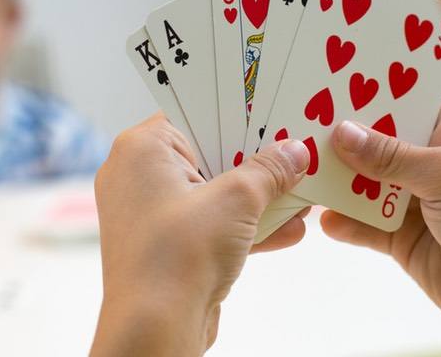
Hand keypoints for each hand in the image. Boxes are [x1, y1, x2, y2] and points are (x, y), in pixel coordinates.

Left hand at [92, 113, 311, 355]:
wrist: (155, 330)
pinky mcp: (167, 245)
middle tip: (295, 148)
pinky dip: (244, 226)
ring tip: (302, 190)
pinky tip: (290, 229)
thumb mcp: (237, 201)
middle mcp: (139, 176)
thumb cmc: (177, 256)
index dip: (237, 113)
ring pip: (214, 192)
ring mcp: (152, 213)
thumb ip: (269, 170)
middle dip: (255, 159)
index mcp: (141, 149)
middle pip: (208, 152)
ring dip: (258, 196)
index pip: (194, 113)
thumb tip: (294, 152)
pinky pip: (211, 223)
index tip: (274, 110)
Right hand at [322, 101, 440, 321]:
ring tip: (304, 175)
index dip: (369, 99)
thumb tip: (344, 133)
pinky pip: (366, 225)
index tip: (328, 91)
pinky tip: (325, 219)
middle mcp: (435, 162)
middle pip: (378, 145)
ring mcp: (417, 201)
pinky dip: (346, 223)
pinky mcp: (404, 238)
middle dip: (344, 143)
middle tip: (302, 131)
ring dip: (339, 184)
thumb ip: (393, 155)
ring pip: (366, 185)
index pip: (404, 106)